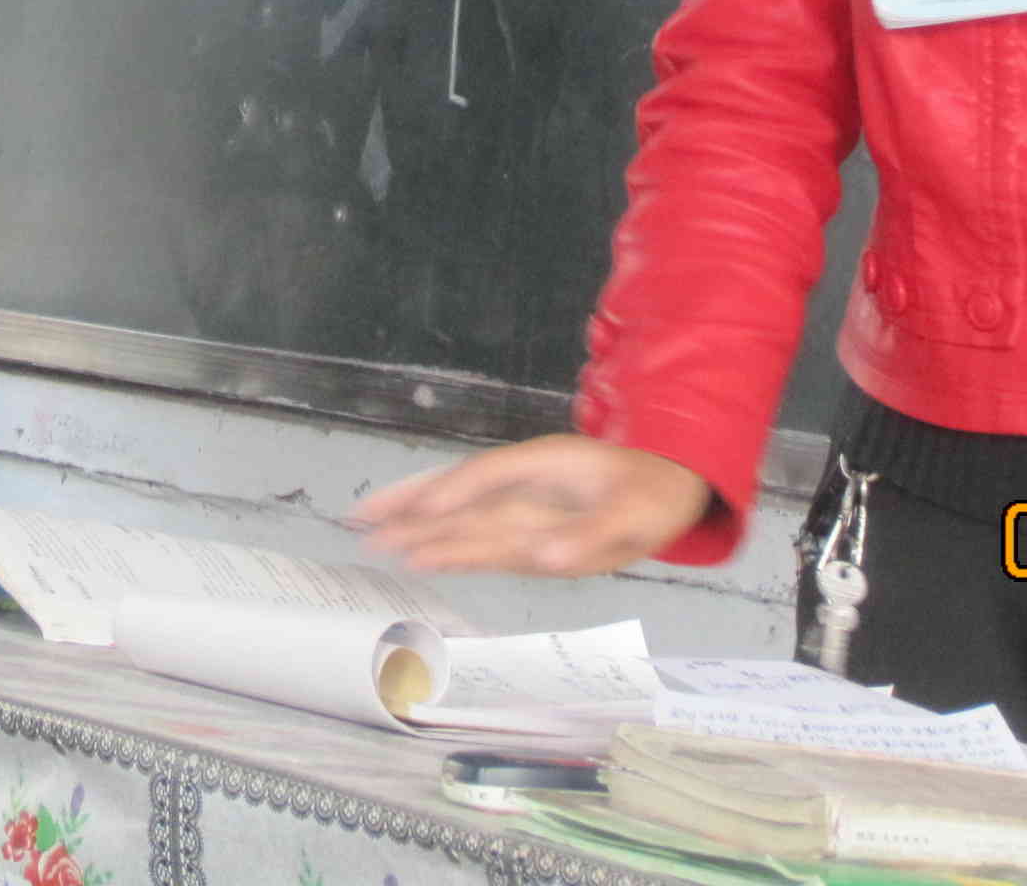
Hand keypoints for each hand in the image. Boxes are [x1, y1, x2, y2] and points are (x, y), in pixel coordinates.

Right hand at [352, 435, 712, 574]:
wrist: (665, 485)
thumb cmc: (652, 496)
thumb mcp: (636, 517)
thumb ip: (590, 536)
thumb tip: (543, 559)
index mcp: (546, 466)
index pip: (489, 476)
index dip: (454, 493)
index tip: (421, 514)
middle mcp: (522, 483)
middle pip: (456, 491)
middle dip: (411, 504)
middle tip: (361, 518)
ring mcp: (518, 503)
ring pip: (456, 510)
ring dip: (414, 518)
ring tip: (367, 528)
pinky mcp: (520, 527)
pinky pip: (472, 530)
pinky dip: (440, 536)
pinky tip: (413, 546)